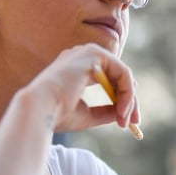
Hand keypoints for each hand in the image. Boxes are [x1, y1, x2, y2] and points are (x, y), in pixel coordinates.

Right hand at [23, 43, 139, 133]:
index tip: (128, 120)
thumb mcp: (86, 115)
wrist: (40, 110)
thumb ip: (105, 111)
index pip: (108, 79)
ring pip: (123, 74)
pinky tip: (123, 110)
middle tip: (134, 122)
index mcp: (76, 68)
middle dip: (129, 100)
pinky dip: (127, 93)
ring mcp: (88, 52)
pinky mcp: (95, 54)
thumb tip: (123, 113)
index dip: (122, 98)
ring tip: (126, 120)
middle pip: (118, 75)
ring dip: (129, 99)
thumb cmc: (57, 114)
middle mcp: (82, 56)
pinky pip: (122, 72)